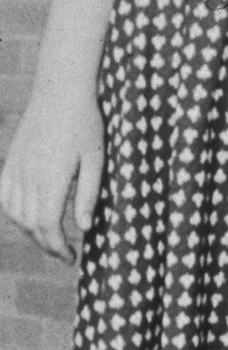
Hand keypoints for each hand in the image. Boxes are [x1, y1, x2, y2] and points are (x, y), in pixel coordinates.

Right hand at [0, 85, 104, 262]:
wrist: (59, 91)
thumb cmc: (85, 124)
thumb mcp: (96, 159)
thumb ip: (89, 194)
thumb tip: (85, 227)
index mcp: (52, 179)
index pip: (47, 226)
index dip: (57, 247)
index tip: (71, 258)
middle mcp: (28, 177)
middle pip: (30, 224)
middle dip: (47, 244)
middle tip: (64, 253)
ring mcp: (15, 168)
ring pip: (14, 213)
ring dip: (30, 231)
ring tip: (50, 237)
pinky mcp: (10, 161)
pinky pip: (3, 196)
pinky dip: (12, 212)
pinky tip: (26, 217)